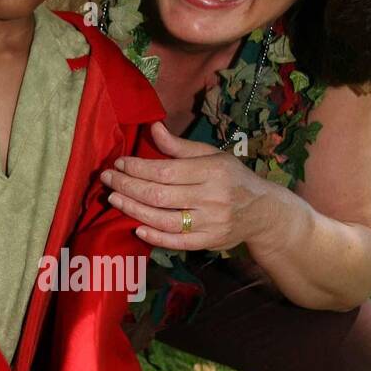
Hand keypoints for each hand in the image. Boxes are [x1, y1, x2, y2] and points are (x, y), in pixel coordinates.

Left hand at [99, 119, 281, 251]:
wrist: (263, 212)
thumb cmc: (232, 178)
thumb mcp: (212, 156)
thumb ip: (180, 147)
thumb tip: (153, 128)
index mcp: (212, 171)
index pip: (166, 171)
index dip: (138, 168)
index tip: (119, 163)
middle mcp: (212, 197)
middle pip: (160, 195)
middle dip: (128, 186)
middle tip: (108, 179)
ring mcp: (211, 222)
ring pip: (164, 219)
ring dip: (134, 209)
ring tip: (114, 199)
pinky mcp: (209, 242)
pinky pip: (177, 241)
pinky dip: (155, 236)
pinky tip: (136, 227)